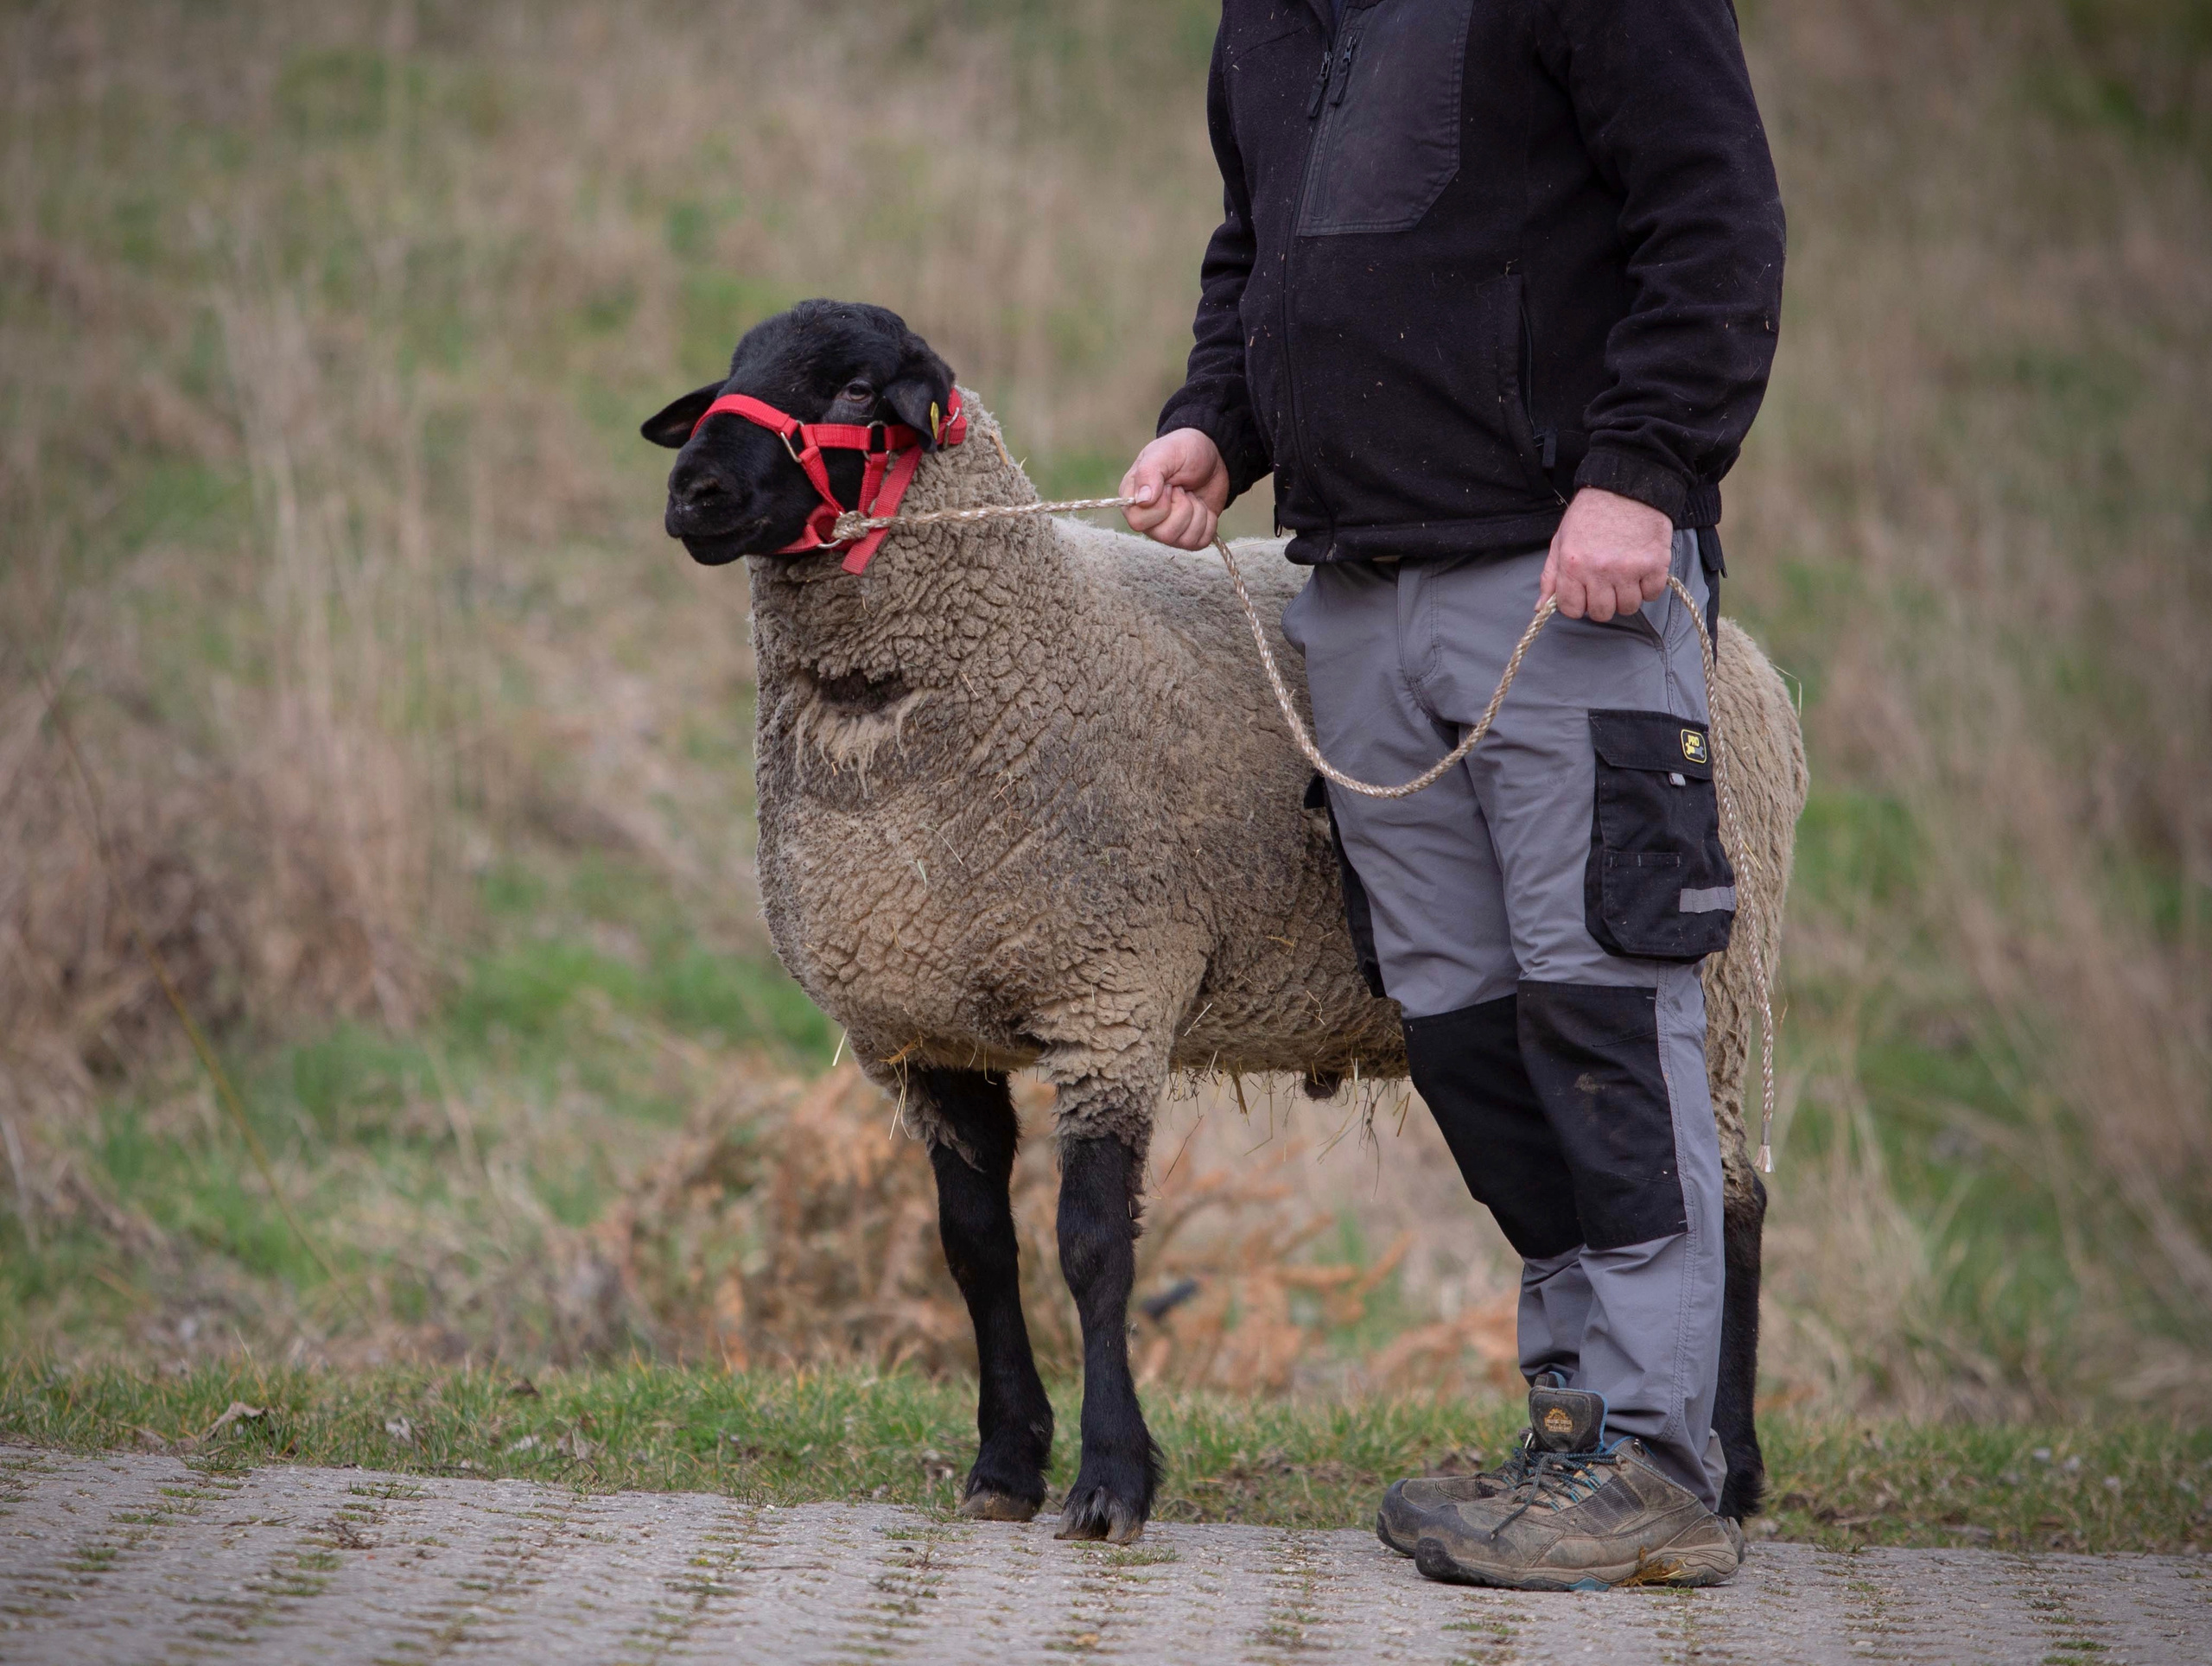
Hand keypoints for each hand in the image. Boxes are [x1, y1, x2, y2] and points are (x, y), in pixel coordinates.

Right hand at [1121, 428, 1230, 549]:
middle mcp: (1148, 520)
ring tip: (1192, 495)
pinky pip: (1201, 541)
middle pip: (1165, 534)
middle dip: (1183, 507)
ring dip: (1198, 512)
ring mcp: (1169, 530)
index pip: (1138, 522)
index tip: (1169, 486)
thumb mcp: (1165, 453)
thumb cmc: (1183, 450)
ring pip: (1185, 540)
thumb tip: (1143, 501)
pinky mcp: (1189, 535)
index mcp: (1133, 499)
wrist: (1212, 455)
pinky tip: (1201, 505)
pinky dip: (1209, 520)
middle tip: (1182, 489)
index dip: (1160, 506)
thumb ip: (1149, 473)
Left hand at [1539, 486, 1674, 621]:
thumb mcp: (1561, 540)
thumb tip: (1541, 608)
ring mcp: (1629, 569)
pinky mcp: (1655, 564)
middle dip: (1602, 602)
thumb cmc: (1591, 512)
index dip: (1578, 604)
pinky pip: (1652, 594)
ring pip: (1628, 608)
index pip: (1572, 610)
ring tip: (1623, 576)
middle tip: (1605, 584)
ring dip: (1625, 597)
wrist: (1626, 485)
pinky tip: (1640, 570)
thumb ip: (1550, 576)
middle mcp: (1600, 570)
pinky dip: (1648, 587)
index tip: (1584, 593)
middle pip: (1602, 613)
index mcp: (1573, 565)